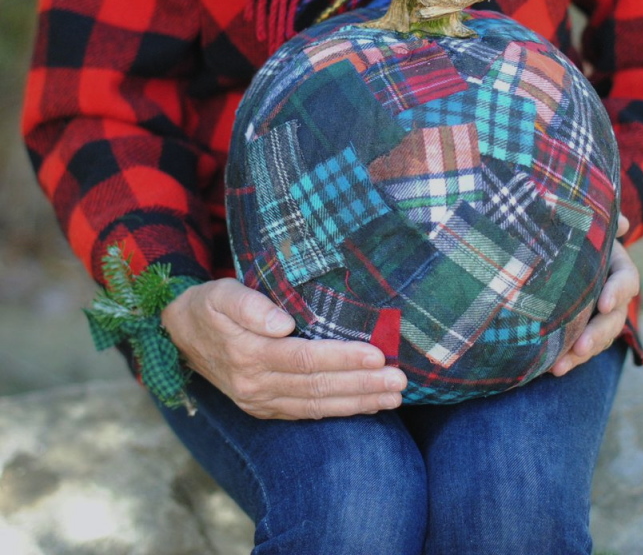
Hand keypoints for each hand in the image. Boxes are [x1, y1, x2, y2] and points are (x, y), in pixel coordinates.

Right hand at [161, 278, 406, 418]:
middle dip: (361, 385)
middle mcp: (255, 385)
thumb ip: (251, 305)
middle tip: (399, 381)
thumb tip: (283, 324)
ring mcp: (260, 402)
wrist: (177, 333)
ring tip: (394, 397)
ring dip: (358, 402)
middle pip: (317, 387)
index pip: (303, 359)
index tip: (375, 354)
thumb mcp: (221, 293)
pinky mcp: (264, 408)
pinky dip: (340, 411)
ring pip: (317, 405)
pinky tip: (367, 406)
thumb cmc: (207, 305)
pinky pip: (307, 413)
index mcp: (247, 355)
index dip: (341, 358)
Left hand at [550, 214, 639, 376]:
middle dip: (597, 334)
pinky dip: (569, 359)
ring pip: (599, 339)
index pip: (626, 280)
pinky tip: (552, 368)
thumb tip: (620, 220)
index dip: (617, 291)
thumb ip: (598, 220)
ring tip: (560, 366)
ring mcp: (600, 315)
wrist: (563, 250)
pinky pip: (581, 348)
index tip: (604, 302)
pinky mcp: (583, 329)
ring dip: (581, 354)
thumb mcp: (586, 224)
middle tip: (580, 346)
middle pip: (614, 319)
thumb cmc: (577, 235)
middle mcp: (613, 295)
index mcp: (618, 267)